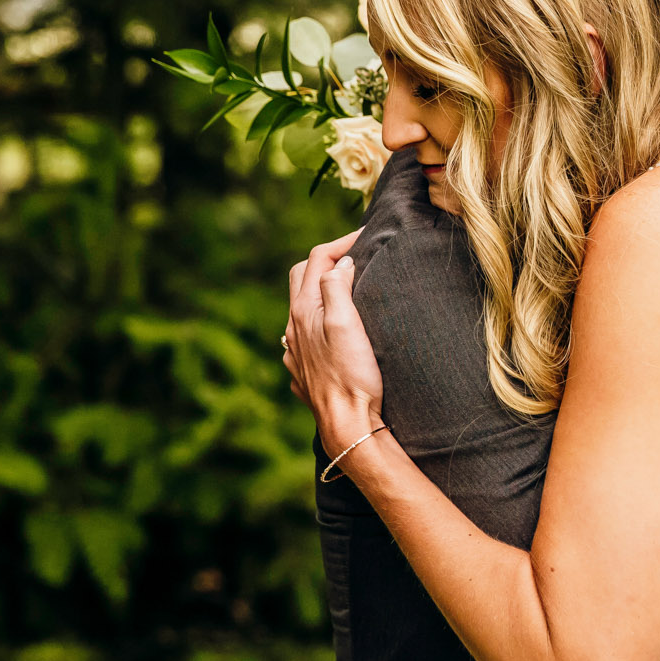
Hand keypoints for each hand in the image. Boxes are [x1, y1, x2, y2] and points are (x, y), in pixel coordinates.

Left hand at [284, 230, 382, 443]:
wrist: (347, 425)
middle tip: (354, 257)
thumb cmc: (352, 375)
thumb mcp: (347, 323)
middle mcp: (293, 328)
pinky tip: (334, 333)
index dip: (341, 241)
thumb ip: (337, 287)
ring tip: (347, 291)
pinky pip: (304, 337)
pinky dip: (319, 323)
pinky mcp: (303, 372)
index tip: (366, 235)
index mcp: (304, 310)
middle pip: (301, 277)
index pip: (317, 259)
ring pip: (301, 309)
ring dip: (321, 293)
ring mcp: (295, 352)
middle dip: (325, 260)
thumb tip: (341, 263)